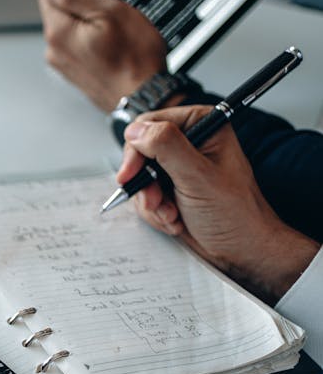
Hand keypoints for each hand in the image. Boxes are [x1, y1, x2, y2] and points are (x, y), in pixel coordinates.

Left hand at [37, 0, 166, 110]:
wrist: (144, 98)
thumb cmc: (134, 61)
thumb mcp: (111, 12)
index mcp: (58, 33)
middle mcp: (53, 50)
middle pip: (55, 9)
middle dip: (77, 2)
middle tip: (104, 7)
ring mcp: (62, 63)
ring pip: (66, 26)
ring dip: (84, 19)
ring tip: (109, 26)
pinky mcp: (72, 71)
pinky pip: (74, 43)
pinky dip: (87, 35)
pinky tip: (107, 41)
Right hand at [117, 105, 319, 302]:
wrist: (241, 249)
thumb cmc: (233, 213)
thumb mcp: (197, 176)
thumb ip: (166, 147)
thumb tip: (136, 130)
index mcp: (202, 124)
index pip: (148, 125)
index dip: (136, 150)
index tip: (131, 175)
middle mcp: (190, 142)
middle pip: (140, 153)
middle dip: (145, 183)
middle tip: (154, 201)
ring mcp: (179, 167)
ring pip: (140, 178)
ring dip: (151, 202)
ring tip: (172, 214)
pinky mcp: (172, 188)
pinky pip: (145, 196)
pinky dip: (156, 212)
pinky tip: (175, 219)